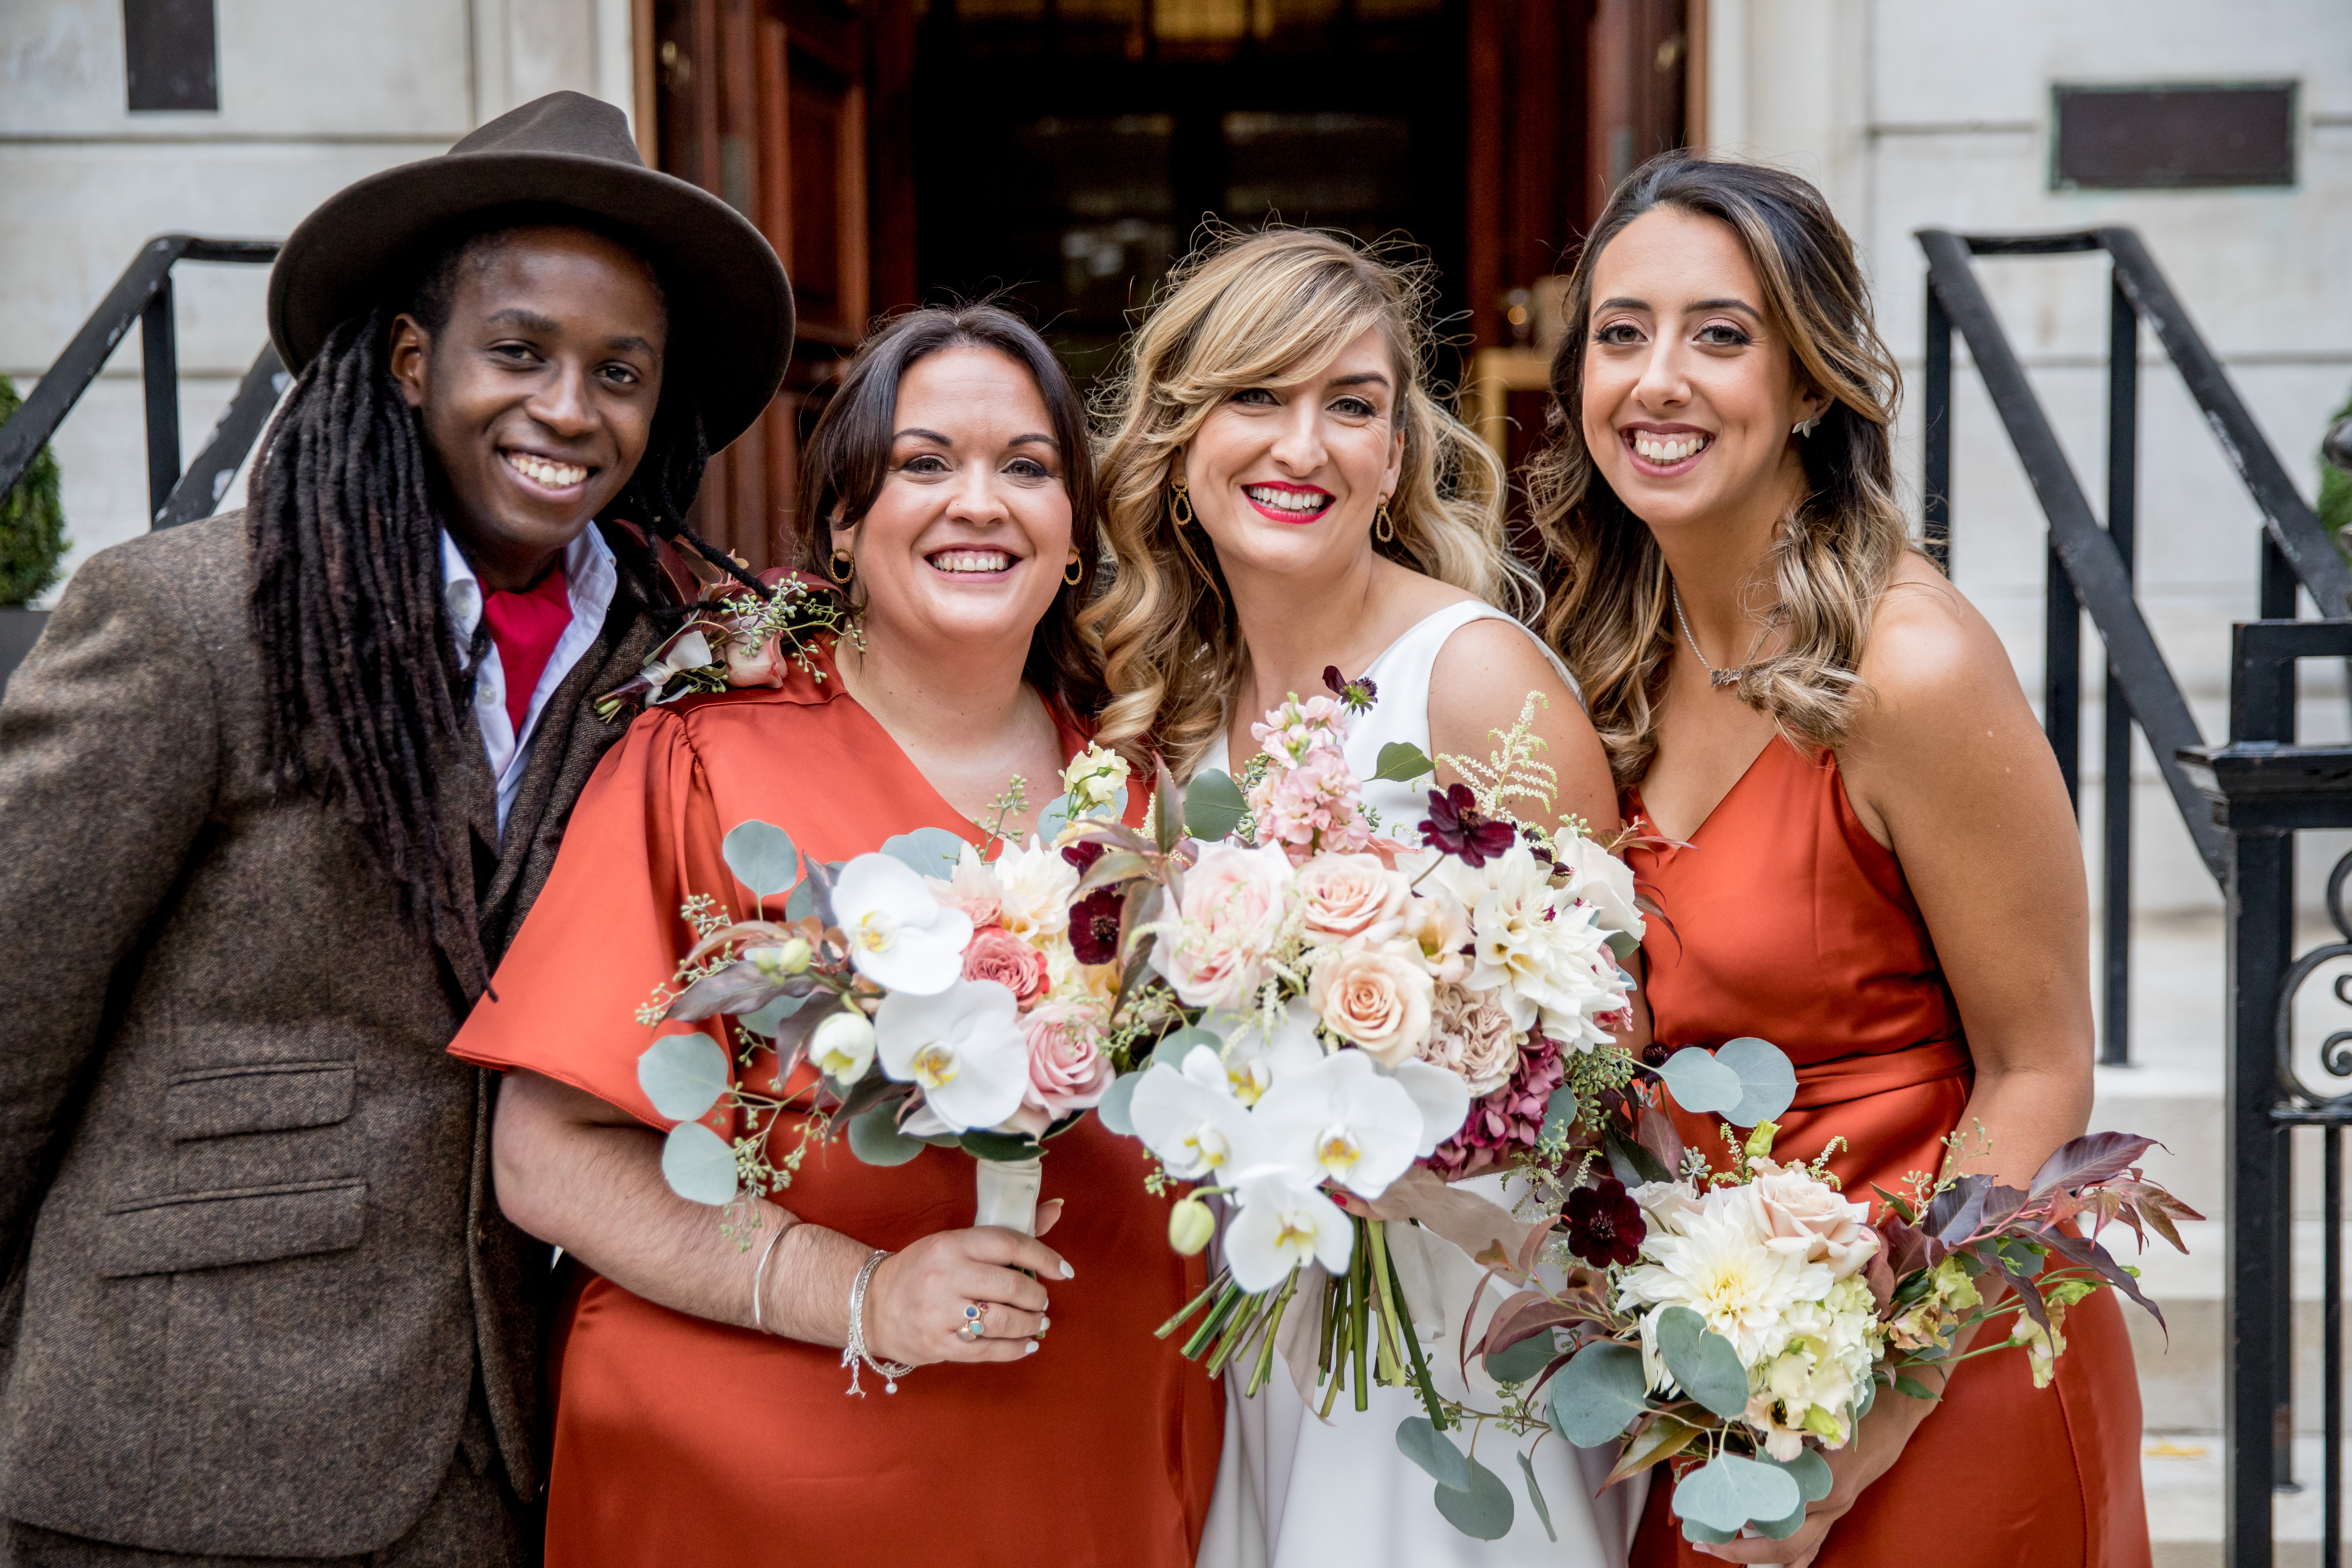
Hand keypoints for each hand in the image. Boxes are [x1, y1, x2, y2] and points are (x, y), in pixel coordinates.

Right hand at [860, 1205, 1070, 1367]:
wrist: (872, 1305)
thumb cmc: (923, 1270)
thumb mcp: (956, 1243)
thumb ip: (1006, 1233)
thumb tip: (1057, 1208)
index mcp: (952, 1245)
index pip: (1010, 1244)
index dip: (1045, 1257)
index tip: (1063, 1271)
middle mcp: (946, 1277)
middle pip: (1012, 1287)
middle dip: (1037, 1297)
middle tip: (1042, 1301)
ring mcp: (940, 1313)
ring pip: (1003, 1322)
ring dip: (1030, 1324)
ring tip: (1037, 1322)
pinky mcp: (938, 1344)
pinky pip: (988, 1350)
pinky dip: (1015, 1350)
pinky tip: (1026, 1345)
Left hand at [1691, 1379, 1938, 1564]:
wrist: (1898, 1411)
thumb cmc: (1857, 1406)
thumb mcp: (1816, 1418)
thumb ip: (1781, 1437)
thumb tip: (1735, 1448)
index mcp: (1825, 1482)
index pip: (1775, 1513)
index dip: (1737, 1515)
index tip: (1704, 1508)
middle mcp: (1832, 1504)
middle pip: (1784, 1546)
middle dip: (1741, 1550)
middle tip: (1702, 1540)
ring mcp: (1837, 1511)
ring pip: (1798, 1551)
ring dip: (1759, 1554)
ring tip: (1723, 1546)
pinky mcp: (1839, 1509)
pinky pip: (1811, 1544)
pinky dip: (1786, 1552)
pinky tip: (1761, 1553)